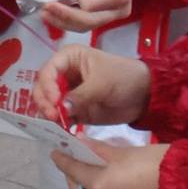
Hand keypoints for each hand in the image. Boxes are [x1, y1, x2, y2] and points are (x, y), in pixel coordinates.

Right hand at [33, 44, 151, 126]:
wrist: (144, 95)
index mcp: (69, 58)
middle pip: (43, 88)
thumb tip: (62, 109)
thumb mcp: (102, 82)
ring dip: (48, 114)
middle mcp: (64, 75)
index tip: (54, 101)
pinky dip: (58, 124)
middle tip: (52, 116)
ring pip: (48, 104)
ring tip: (56, 124)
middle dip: (44, 102)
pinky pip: (60, 117)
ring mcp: (68, 94)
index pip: (48, 70)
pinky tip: (61, 130)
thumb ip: (81, 95)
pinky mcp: (75, 110)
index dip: (47, 86)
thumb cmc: (124, 77)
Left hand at [39, 0, 133, 32]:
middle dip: (63, 16)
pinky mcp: (105, 17)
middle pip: (87, 21)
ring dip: (63, 21)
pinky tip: (54, 14)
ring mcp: (112, 16)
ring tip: (44, 13)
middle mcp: (118, 10)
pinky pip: (85, 23)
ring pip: (85, 26)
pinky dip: (69, 20)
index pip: (90, 5)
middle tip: (43, 8)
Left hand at [51, 140, 170, 188]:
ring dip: (87, 188)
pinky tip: (109, 184)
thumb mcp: (124, 152)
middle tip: (75, 160)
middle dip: (73, 176)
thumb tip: (80, 145)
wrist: (186, 185)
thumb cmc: (155, 163)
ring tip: (92, 172)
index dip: (63, 160)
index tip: (55, 152)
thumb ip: (99, 150)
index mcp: (101, 186)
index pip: (74, 172)